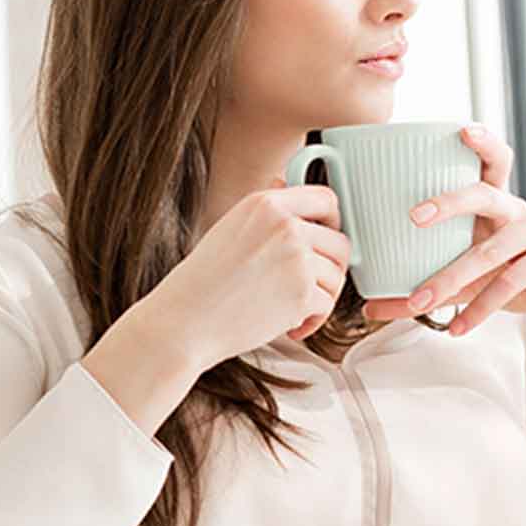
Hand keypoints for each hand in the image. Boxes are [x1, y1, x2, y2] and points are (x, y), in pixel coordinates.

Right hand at [159, 182, 352, 355]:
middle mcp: (285, 225)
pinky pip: (326, 306)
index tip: (326, 240)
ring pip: (336, 278)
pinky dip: (311, 322)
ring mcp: (296, 258)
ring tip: (291, 310)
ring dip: (320, 298)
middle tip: (309, 286)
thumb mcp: (231, 230)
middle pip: (340, 243)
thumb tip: (305, 217)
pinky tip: (287, 327)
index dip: (333, 223)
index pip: (327, 199)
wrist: (184, 321)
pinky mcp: (303, 293)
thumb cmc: (201, 283)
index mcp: (265, 204)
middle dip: (330, 269)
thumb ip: (270, 220)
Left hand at [359, 123, 525, 337]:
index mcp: (496, 202)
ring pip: (488, 252)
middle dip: (448, 202)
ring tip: (421, 301)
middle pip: (483, 194)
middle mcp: (517, 210)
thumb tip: (369, 308)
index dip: (481, 144)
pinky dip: (479, 308)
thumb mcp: (471, 279)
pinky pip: (508, 283)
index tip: (461, 129)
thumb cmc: (518, 275)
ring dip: (450, 279)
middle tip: (414, 216)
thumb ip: (426, 287)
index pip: (491, 162)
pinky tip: (456, 328)